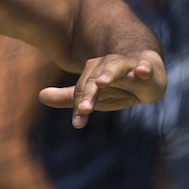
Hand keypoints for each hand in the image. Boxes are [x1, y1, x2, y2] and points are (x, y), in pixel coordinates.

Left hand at [38, 50, 165, 128]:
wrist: (148, 74)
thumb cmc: (117, 86)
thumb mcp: (93, 95)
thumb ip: (69, 97)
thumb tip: (40, 96)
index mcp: (92, 72)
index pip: (82, 89)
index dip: (79, 105)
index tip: (78, 123)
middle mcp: (106, 66)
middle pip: (94, 79)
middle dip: (89, 94)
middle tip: (85, 109)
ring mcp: (126, 65)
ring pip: (115, 68)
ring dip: (108, 74)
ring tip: (102, 82)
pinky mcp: (145, 68)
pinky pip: (144, 67)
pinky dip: (142, 69)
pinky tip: (141, 71)